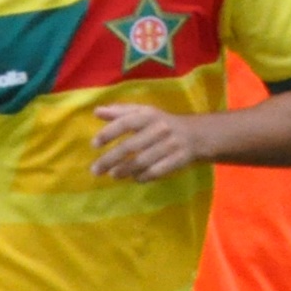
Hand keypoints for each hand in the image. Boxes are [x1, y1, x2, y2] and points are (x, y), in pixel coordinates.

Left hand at [91, 105, 210, 182]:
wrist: (196, 134)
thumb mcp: (144, 113)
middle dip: (111, 159)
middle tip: (96, 170)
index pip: (126, 122)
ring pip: (143, 161)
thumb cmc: (161, 123)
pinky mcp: (179, 159)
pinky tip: (134, 178)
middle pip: (131, 146)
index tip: (94, 144)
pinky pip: (157, 171)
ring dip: (125, 170)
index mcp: (149, 115)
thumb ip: (120, 112)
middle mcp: (160, 129)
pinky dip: (143, 177)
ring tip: (113, 175)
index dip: (109, 133)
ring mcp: (171, 145)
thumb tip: (96, 111)